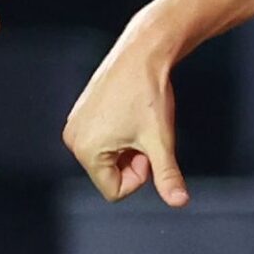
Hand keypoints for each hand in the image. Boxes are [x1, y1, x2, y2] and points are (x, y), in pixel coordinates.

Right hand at [63, 29, 187, 206]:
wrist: (143, 52)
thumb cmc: (147, 92)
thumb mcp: (160, 140)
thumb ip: (167, 176)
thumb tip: (179, 201)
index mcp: (86, 150)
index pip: (115, 191)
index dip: (139, 174)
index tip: (147, 147)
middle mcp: (74, 138)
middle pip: (109, 175)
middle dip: (132, 160)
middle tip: (143, 132)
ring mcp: (76, 124)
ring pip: (108, 157)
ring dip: (127, 146)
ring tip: (136, 120)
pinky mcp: (81, 112)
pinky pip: (103, 140)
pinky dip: (120, 133)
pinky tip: (129, 112)